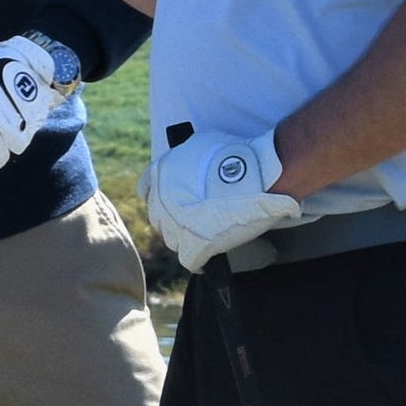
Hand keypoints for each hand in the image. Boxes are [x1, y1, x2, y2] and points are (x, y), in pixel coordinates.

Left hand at [146, 127, 301, 272]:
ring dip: (186, 239)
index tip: (174, 200)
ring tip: (205, 236)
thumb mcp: (198, 144)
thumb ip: (183, 159)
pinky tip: (206, 260)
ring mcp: (176, 224)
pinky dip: (199, 261)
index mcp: (160, 174)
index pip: (146, 191)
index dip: (160, 197)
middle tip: (195, 218)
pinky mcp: (195, 244)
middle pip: (160, 218)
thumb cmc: (236, 154)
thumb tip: (187, 167)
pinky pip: (190, 260)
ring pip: (173, 239)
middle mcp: (161, 200)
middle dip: (174, 218)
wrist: (259, 173)